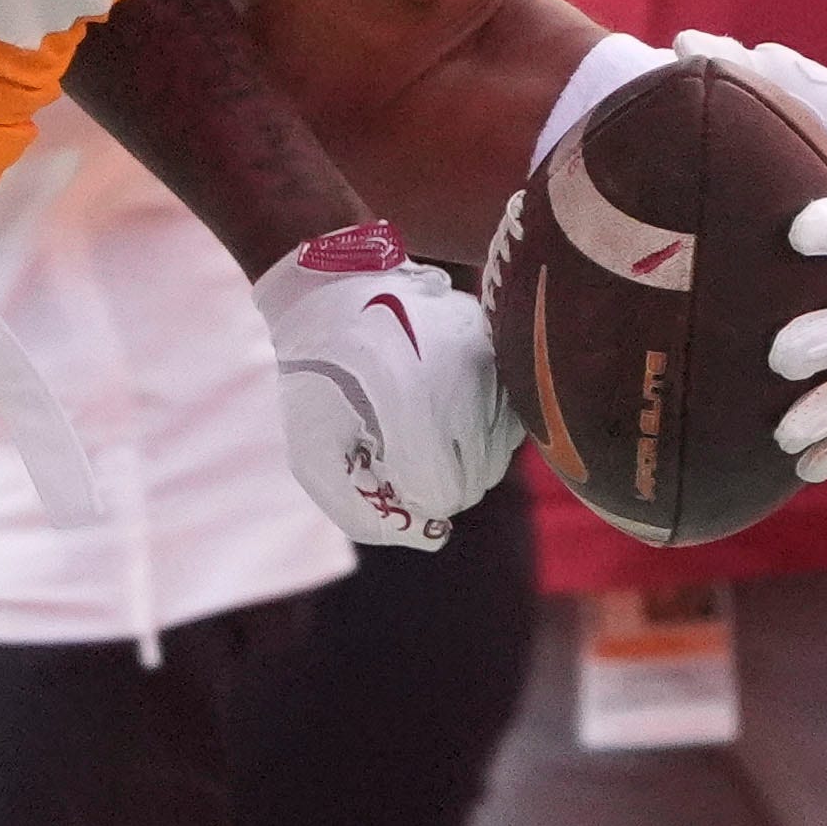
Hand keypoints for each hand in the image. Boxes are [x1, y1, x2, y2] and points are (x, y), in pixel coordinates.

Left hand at [256, 219, 522, 547]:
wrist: (331, 290)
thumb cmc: (318, 378)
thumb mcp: (314, 453)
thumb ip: (361, 509)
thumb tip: (431, 535)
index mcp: (411, 411)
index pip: (444, 493)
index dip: (419, 499)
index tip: (394, 479)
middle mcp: (458, 385)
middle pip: (480, 474)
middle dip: (446, 481)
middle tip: (408, 461)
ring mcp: (483, 359)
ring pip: (503, 445)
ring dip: (470, 454)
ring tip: (426, 433)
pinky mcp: (495, 343)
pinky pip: (512, 408)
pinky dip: (488, 423)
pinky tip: (450, 411)